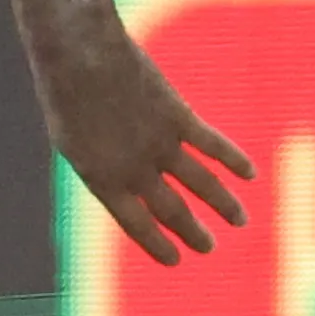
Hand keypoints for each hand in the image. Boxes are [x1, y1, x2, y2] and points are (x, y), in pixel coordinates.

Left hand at [36, 16, 253, 264]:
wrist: (79, 55)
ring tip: (240, 222)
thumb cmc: (64, 91)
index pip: (137, 224)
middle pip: (172, 210)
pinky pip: (212, 145)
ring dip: (224, 204)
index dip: (158, 244)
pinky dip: (234, 160)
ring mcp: (160, 144)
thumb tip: (122, 174)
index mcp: (102, 180)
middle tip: (209, 247)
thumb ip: (99, 161)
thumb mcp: (71, 138)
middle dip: (193, 231)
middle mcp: (135, 170)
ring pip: (201, 183)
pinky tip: (250, 174)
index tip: (176, 260)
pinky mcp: (178, 117)